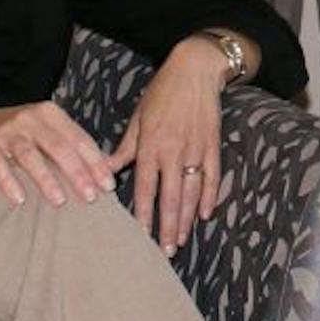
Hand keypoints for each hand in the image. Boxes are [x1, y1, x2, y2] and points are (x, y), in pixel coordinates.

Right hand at [0, 100, 114, 207]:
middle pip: (58, 147)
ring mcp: (6, 130)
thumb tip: (108, 168)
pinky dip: (8, 181)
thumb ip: (72, 145)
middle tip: (90, 197)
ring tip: (59, 201)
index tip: (108, 185)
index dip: (95, 162)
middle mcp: (30, 118)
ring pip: (29, 156)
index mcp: (50, 113)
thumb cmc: (21, 133)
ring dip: (46, 180)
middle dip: (77, 173)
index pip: (78, 138)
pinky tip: (19, 199)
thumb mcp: (47, 131)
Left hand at [106, 37, 228, 254]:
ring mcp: (196, 149)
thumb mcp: (138, 118)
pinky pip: (213, 176)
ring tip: (181, 240)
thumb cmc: (161, 92)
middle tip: (166, 251)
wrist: (195, 69)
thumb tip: (106, 170)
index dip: (144, 214)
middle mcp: (173, 151)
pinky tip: (205, 213)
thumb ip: (125, 148)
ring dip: (186, 218)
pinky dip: (210, 196)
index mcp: (151, 145)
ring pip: (191, 192)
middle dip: (167, 226)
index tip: (141, 237)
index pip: (145, 188)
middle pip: (170, 197)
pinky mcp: (213, 145)